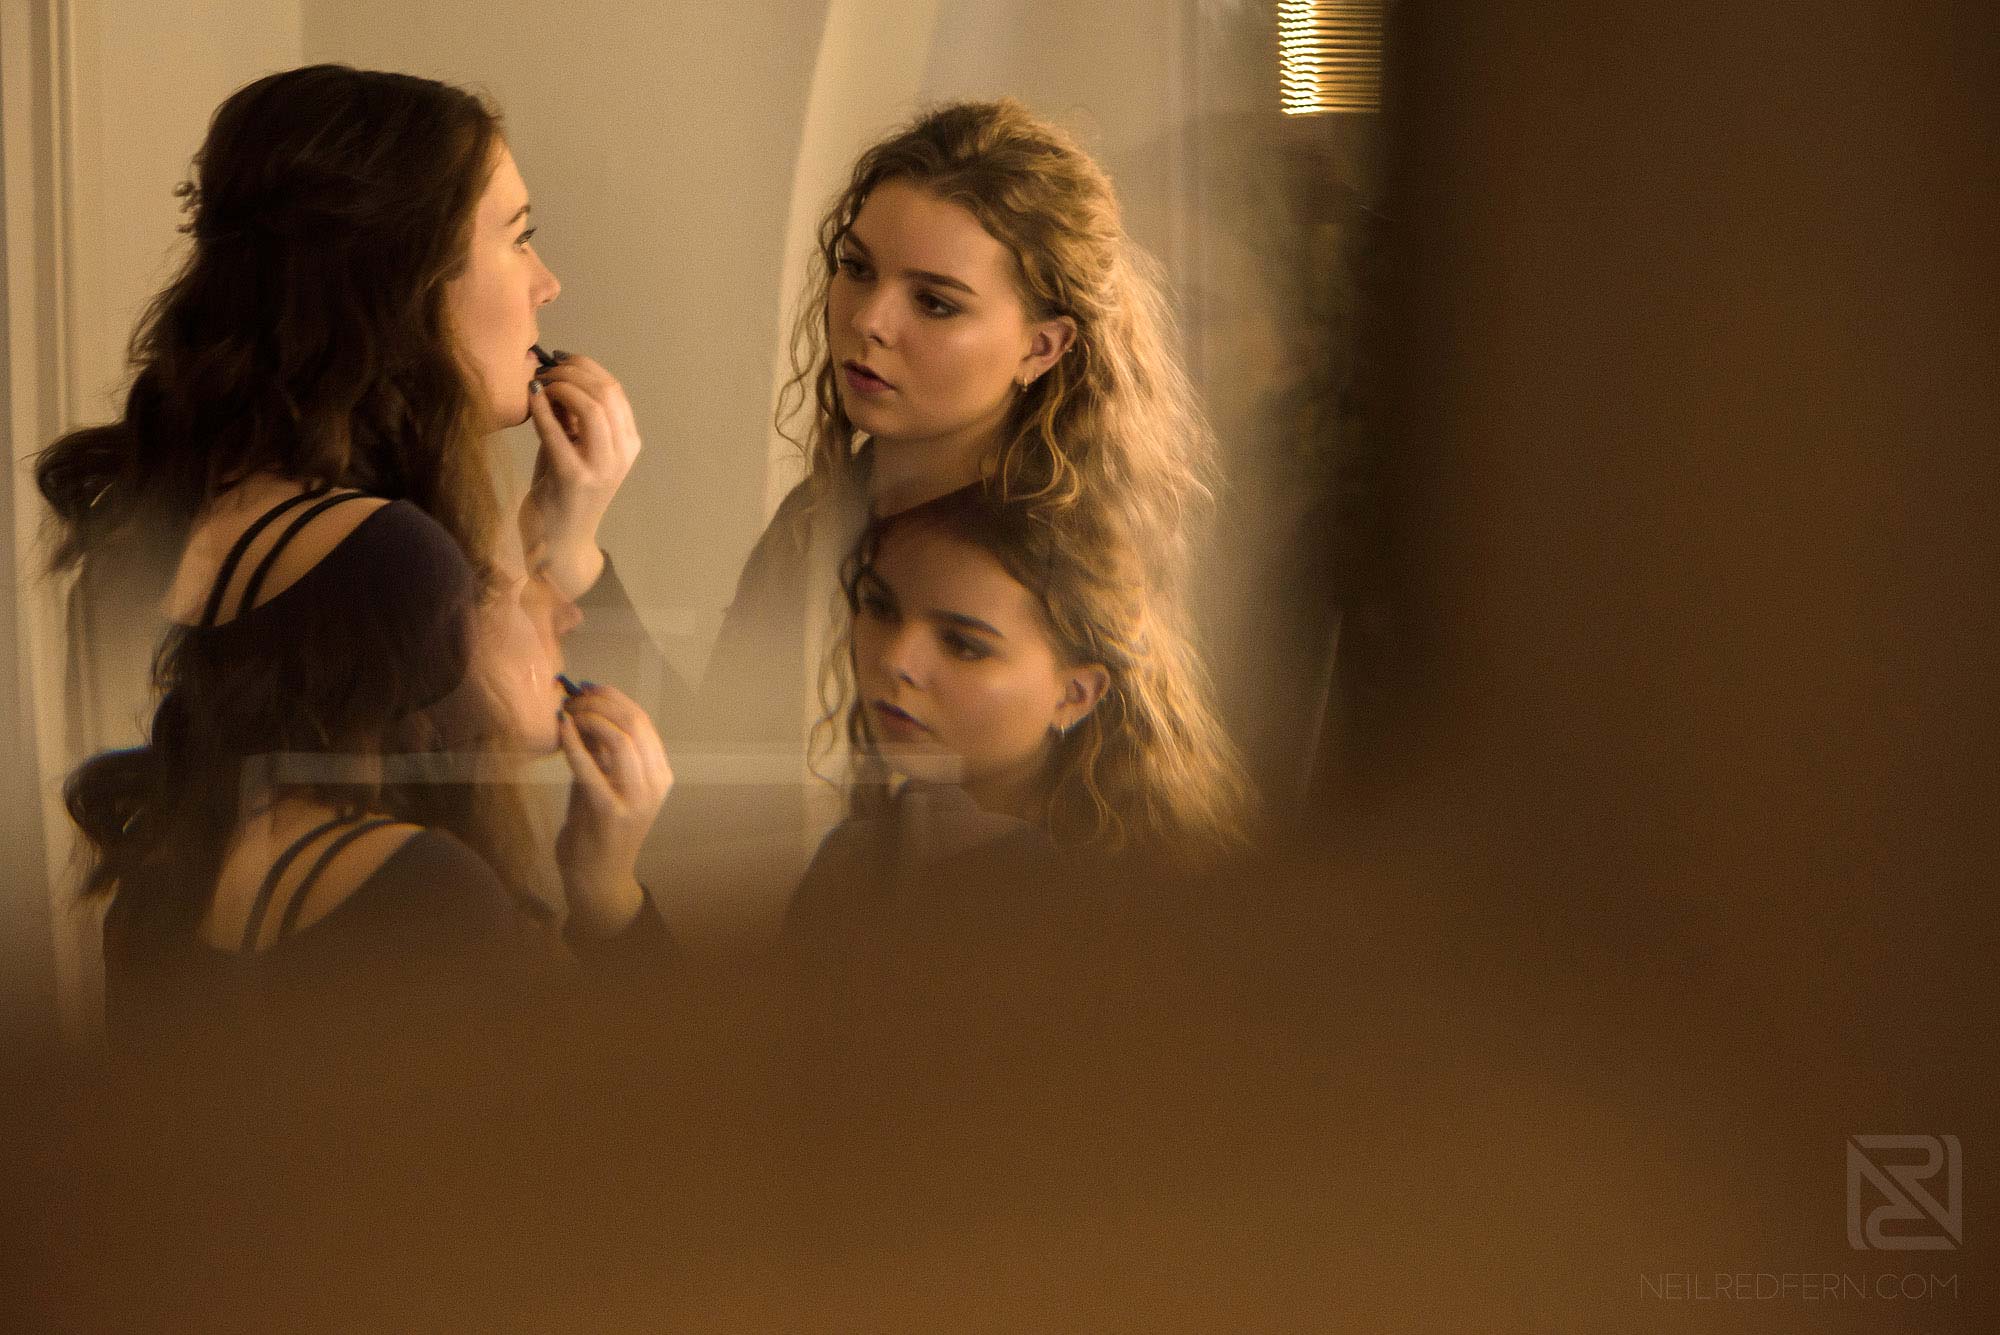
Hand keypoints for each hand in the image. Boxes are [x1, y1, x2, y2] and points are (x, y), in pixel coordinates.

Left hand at [522, 352, 641, 598]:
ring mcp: (601, 468)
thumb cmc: (561, 492)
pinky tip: (529, 399)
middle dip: (571, 371)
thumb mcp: (573, 447)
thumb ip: (571, 416)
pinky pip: (556, 431)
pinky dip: (541, 409)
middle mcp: (622, 454)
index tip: (558, 358)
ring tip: (539, 386)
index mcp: (628, 444)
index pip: (614, 389)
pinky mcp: (574, 478)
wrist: (558, 544)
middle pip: (605, 392)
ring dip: (560, 387)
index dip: (585, 365)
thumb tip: (557, 374)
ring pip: (591, 406)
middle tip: (544, 370)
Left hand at [553, 682, 671, 936]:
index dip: (614, 697)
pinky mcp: (609, 813)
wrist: (598, 878)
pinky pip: (590, 767)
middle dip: (601, 702)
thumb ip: (602, 751)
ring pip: (620, 739)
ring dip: (590, 718)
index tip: (588, 688)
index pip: (643, 721)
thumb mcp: (605, 782)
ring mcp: (636, 800)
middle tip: (573, 698)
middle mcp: (655, 785)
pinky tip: (561, 730)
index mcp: (660, 775)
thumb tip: (586, 706)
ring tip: (568, 714)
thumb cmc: (598, 827)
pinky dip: (573, 743)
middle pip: (635, 724)